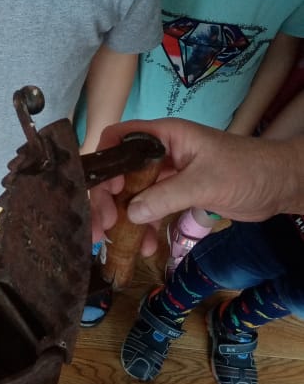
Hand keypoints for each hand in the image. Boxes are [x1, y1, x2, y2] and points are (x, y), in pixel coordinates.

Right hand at [93, 119, 297, 234]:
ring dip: (122, 218)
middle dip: (107, 199)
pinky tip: (144, 246)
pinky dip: (144, 227)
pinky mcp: (177, 194)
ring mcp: (168, 175)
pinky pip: (151, 209)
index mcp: (165, 137)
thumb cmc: (247, 171)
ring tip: (116, 244)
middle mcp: (161, 153)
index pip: (120, 139)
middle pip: (120, 172)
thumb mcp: (205, 183)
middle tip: (102, 227)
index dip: (105, 162)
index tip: (105, 191)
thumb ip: (166, 196)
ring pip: (133, 194)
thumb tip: (131, 214)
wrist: (281, 185)